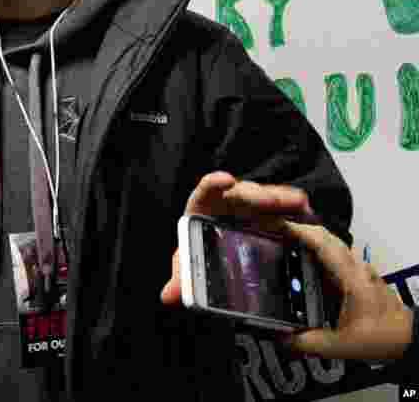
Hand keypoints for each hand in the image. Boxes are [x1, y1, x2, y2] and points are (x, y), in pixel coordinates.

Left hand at [160, 171, 315, 304]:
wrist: (223, 258)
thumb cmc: (203, 251)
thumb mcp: (192, 265)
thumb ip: (183, 277)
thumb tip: (169, 295)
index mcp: (205, 208)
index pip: (207, 191)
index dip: (215, 183)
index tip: (225, 180)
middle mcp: (229, 203)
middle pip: (244, 192)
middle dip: (259, 194)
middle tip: (273, 200)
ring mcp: (253, 207)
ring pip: (268, 197)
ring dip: (283, 199)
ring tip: (299, 204)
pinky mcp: (272, 214)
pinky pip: (285, 208)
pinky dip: (296, 210)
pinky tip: (308, 214)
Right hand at [276, 220, 413, 361]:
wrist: (407, 339)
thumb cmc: (381, 337)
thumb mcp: (339, 346)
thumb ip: (307, 343)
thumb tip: (281, 337)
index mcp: (352, 280)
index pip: (324, 244)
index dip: (300, 232)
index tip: (279, 227)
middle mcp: (357, 269)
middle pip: (326, 236)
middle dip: (300, 229)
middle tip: (276, 230)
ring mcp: (360, 268)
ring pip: (332, 242)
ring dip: (309, 237)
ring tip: (286, 241)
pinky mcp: (360, 273)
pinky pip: (337, 253)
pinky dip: (318, 248)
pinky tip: (305, 258)